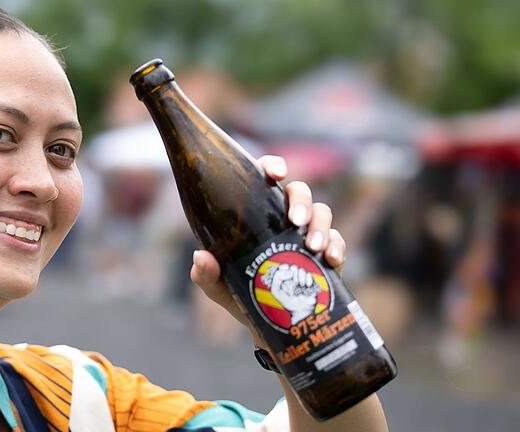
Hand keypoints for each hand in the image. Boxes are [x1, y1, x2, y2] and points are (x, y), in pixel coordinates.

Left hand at [189, 155, 346, 348]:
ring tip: (312, 246)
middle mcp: (284, 218)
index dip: (273, 166)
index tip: (276, 172)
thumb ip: (206, 275)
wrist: (269, 325)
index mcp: (258, 214)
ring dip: (320, 224)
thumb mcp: (219, 287)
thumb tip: (200, 257)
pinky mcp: (327, 255)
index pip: (265, 179)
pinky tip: (329, 259)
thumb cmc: (241, 295)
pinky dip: (336, 246)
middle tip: (295, 220)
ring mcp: (307, 235)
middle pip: (299, 191)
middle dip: (300, 200)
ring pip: (322, 211)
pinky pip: (338, 240)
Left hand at [265, 263, 319, 324]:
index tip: (286, 273)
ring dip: (300, 277)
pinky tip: (306, 286)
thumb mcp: (276, 292)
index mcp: (284, 278)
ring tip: (300, 285)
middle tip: (293, 283)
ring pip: (301, 270)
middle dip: (293, 274)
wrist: (300, 311)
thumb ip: (276, 279)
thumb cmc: (287, 302)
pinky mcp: (310, 282)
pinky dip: (308, 279)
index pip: (284, 267)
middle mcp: (293, 277)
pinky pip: (309, 274)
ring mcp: (302, 279)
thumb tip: (289, 272)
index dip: (284, 268)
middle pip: (293, 267)